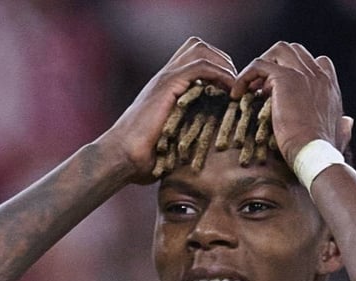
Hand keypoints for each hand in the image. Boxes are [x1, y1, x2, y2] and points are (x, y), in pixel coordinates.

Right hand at [99, 37, 236, 183]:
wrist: (121, 156)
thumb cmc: (144, 158)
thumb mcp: (173, 142)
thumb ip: (187, 135)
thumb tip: (208, 156)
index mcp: (166, 86)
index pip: (193, 58)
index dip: (216, 68)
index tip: (231, 91)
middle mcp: (165, 77)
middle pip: (198, 47)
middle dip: (223, 62)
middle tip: (234, 87)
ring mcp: (165, 78)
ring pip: (201, 50)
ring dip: (223, 65)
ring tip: (234, 89)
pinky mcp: (167, 85)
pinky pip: (201, 67)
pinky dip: (221, 75)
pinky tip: (230, 94)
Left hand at [233, 42, 352, 163]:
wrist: (315, 153)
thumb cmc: (324, 152)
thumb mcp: (339, 135)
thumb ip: (343, 126)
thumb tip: (348, 122)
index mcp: (330, 86)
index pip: (317, 61)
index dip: (296, 70)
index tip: (280, 91)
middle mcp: (319, 75)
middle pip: (294, 51)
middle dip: (275, 63)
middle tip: (260, 88)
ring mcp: (302, 74)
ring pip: (278, 50)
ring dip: (262, 64)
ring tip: (250, 88)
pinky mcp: (285, 78)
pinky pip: (259, 64)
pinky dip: (245, 75)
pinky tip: (238, 93)